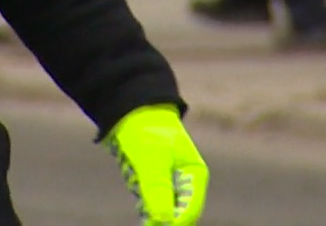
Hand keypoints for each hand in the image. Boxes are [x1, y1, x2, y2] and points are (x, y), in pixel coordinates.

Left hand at [104, 105, 208, 224]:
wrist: (130, 112)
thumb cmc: (146, 132)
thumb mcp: (151, 160)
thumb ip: (158, 189)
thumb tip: (164, 221)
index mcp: (195, 175)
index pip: (190, 211)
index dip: (175, 223)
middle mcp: (186, 183)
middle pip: (176, 214)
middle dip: (160, 216)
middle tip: (145, 206)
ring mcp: (170, 184)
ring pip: (160, 210)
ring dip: (148, 204)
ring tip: (139, 177)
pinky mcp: (155, 184)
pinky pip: (149, 202)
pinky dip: (142, 198)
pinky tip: (135, 177)